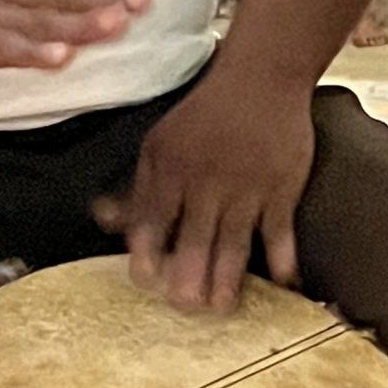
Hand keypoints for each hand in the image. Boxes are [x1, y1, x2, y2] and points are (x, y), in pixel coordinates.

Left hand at [96, 72, 314, 311]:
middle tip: (184, 307)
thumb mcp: (161, 144)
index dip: (148, 250)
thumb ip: (139, 188)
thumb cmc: (204, 116)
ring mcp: (247, 186)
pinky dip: (283, 257)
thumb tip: (104, 220)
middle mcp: (206, 181)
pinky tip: (283, 284)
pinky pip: (280, 229)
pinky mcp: (282, 187)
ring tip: (222, 308)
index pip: (154, 217)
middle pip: (195, 236)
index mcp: (171, 169)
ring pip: (235, 240)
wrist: (261, 79)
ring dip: (228, 277)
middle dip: (188, 274)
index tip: (144, 280)